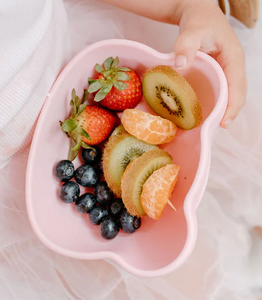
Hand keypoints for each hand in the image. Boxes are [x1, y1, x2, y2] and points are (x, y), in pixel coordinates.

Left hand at [174, 0, 246, 127]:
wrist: (198, 14)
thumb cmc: (199, 21)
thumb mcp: (192, 30)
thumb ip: (186, 45)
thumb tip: (181, 65)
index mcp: (233, 58)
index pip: (237, 86)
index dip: (232, 105)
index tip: (223, 123)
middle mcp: (233, 67)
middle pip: (236, 94)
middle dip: (229, 112)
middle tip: (215, 129)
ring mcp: (226, 71)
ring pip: (229, 94)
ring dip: (223, 110)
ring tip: (211, 126)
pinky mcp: (218, 74)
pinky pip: (221, 91)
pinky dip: (216, 103)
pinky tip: (205, 112)